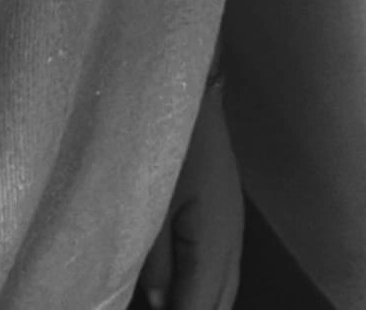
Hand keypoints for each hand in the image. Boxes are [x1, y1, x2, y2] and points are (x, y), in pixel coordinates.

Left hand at [136, 83, 243, 309]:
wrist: (189, 94)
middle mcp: (231, 245)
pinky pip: (224, 269)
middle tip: (156, 305)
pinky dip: (206, 284)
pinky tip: (183, 280)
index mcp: (212, 247)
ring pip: (224, 289)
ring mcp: (234, 230)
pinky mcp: (228, 216)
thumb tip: (156, 302)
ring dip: (199, 299)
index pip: (198, 307)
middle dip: (191, 309)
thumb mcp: (149, 205)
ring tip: (165, 299)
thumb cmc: (163, 146)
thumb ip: (152, 260)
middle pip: (218, 304)